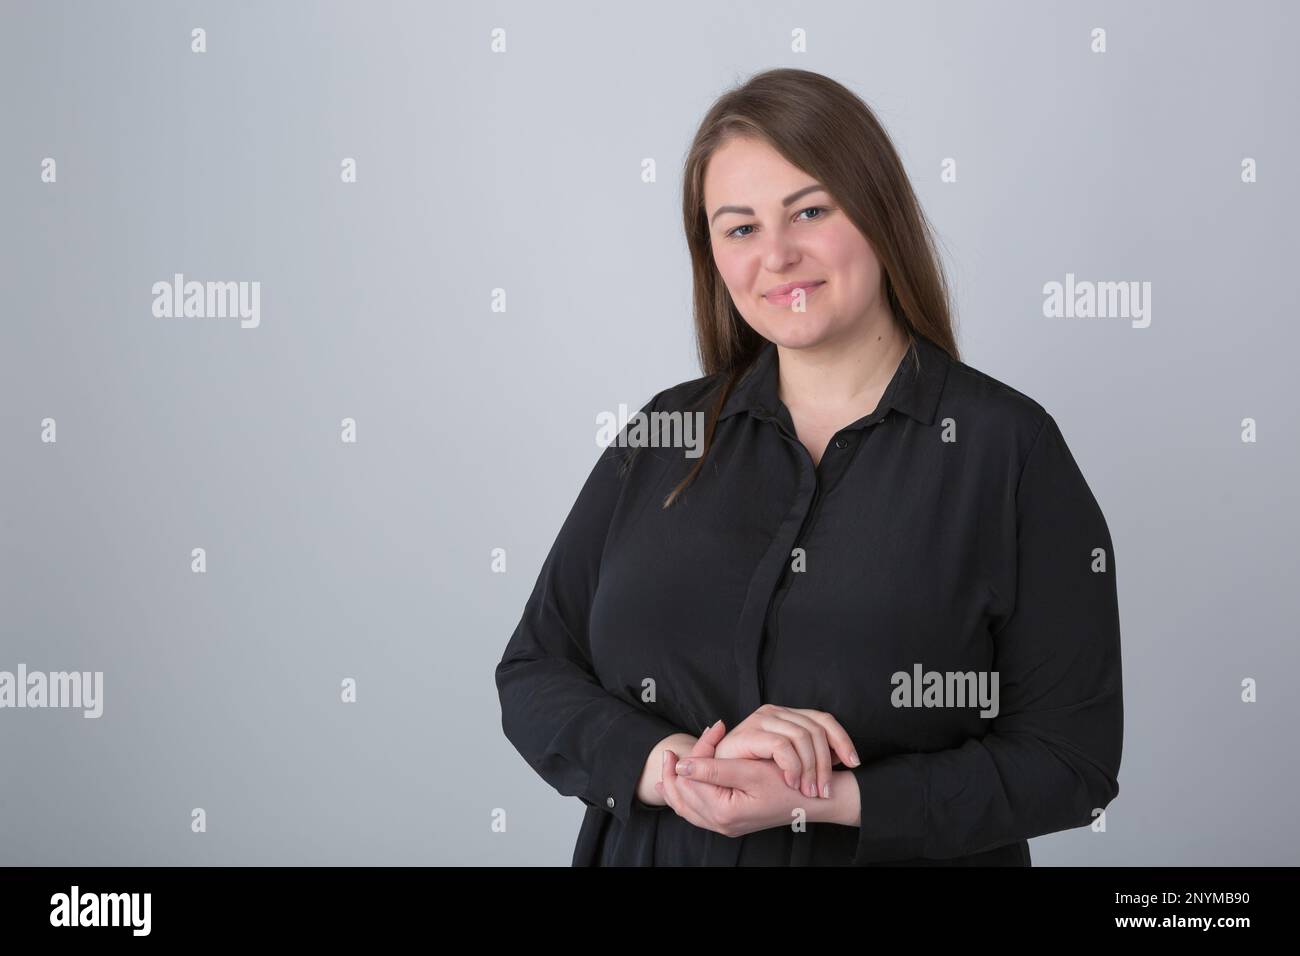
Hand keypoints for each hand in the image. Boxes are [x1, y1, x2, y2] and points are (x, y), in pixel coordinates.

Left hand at [655, 721, 816, 836]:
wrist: (812, 804)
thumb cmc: (788, 786)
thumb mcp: (751, 772)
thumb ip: (714, 769)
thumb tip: (681, 765)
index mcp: (723, 811)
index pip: (691, 780)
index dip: (692, 753)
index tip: (696, 736)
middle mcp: (720, 824)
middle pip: (681, 797)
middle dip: (671, 773)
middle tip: (669, 752)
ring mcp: (724, 826)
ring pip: (685, 807)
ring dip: (674, 786)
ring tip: (668, 765)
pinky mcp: (728, 822)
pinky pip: (695, 813)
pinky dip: (684, 797)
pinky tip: (678, 785)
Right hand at [713, 704, 859, 799]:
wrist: (716, 774)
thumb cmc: (754, 772)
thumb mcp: (789, 764)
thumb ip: (811, 755)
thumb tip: (845, 758)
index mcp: (789, 716)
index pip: (825, 720)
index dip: (843, 740)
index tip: (854, 764)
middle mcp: (776, 712)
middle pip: (817, 730)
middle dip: (825, 764)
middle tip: (824, 790)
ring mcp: (762, 719)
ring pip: (803, 737)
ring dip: (811, 769)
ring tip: (809, 791)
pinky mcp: (749, 733)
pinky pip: (781, 746)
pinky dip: (791, 766)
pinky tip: (792, 781)